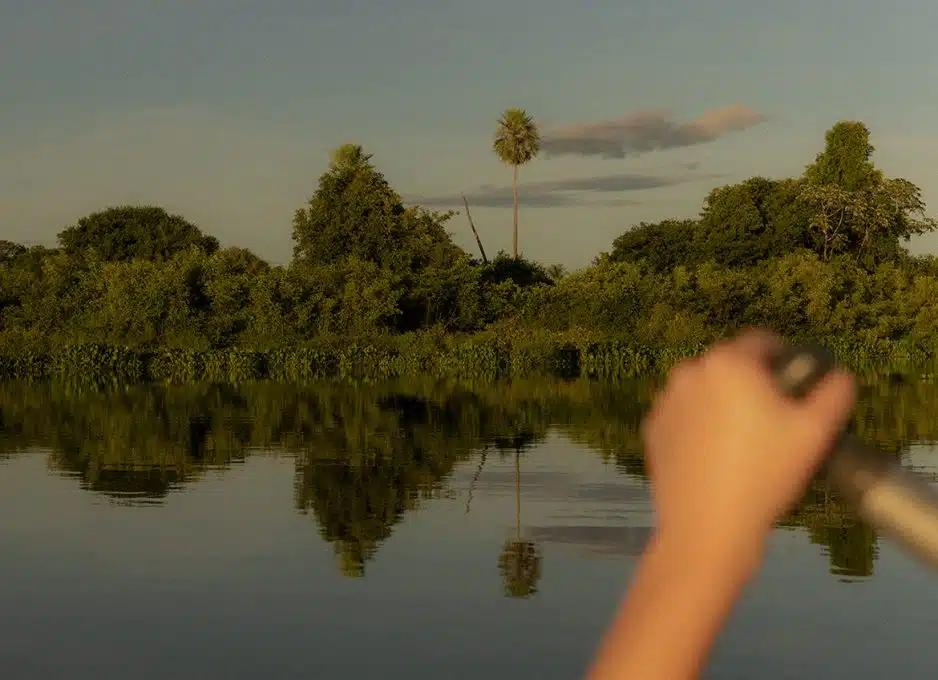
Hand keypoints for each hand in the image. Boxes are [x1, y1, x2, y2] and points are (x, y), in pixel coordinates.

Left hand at [642, 329, 855, 564]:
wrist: (706, 525)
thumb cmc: (765, 473)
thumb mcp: (816, 431)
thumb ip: (833, 392)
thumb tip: (836, 375)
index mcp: (728, 362)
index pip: (762, 341)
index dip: (785, 358)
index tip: (797, 385)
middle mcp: (689, 371)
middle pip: (731, 366)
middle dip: (752, 383)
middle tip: (774, 421)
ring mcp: (664, 401)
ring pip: (704, 390)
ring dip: (723, 403)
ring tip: (743, 443)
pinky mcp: (651, 429)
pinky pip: (684, 416)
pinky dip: (698, 426)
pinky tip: (715, 457)